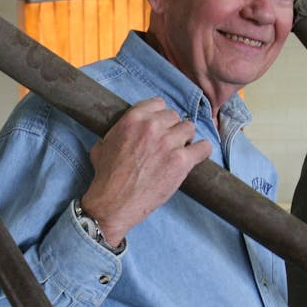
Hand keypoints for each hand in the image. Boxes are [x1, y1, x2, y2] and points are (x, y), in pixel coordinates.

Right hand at [81, 97, 211, 246]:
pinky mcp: (181, 161)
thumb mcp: (102, 145)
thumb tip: (121, 131)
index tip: (160, 126)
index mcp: (133, 119)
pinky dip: (202, 151)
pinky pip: (203, 147)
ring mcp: (169, 143)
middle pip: (175, 116)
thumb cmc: (106, 177)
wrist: (113, 203)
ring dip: (186, 139)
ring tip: (179, 151)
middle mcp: (152, 126)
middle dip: (172, 129)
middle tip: (168, 144)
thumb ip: (116, 132)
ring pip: (189, 128)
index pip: (158, 103)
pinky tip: (196, 157)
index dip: (160, 116)